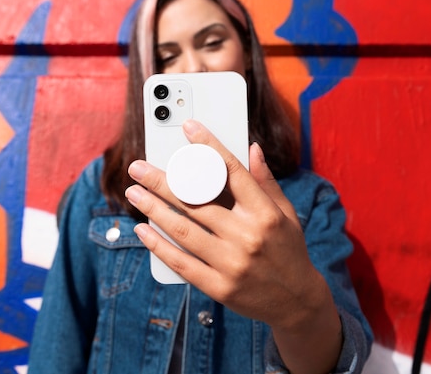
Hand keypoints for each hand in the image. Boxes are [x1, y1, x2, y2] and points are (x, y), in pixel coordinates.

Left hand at [125, 120, 332, 330]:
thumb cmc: (289, 251)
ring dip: (153, 209)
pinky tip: (143, 230)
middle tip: (137, 168)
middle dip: (162, 181)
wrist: (297, 301)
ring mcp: (232, 264)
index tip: (189, 128)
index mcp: (265, 214)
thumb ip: (266, 182)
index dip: (209, 147)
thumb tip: (252, 148)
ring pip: (183, 230)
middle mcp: (248, 237)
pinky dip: (159, 246)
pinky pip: (182, 263)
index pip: (232, 172)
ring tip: (134, 193)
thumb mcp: (286, 214)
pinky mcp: (219, 287)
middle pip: (197, 201)